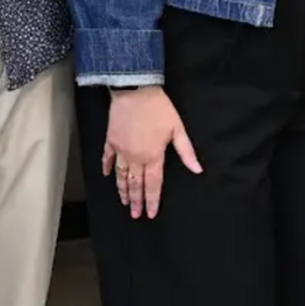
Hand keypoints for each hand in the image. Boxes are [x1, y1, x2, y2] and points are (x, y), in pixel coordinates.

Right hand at [104, 85, 202, 219]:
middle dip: (137, 201)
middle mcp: (136, 157)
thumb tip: (197, 169)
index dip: (153, 201)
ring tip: (124, 202)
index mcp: (153, 157)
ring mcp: (121, 150)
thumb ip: (187, 152)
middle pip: (136, 185)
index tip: (151, 213)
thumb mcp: (178, 129)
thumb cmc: (158, 108)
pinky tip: (107, 176)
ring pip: (121, 176)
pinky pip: (108, 158)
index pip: (153, 185)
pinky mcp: (111, 140)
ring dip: (122, 190)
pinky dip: (107, 168)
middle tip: (136, 215)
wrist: (135, 90)